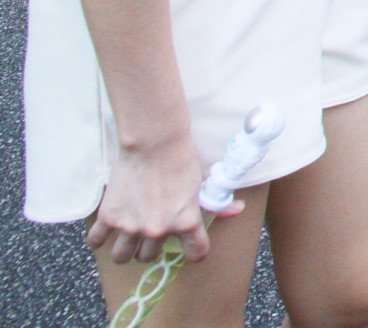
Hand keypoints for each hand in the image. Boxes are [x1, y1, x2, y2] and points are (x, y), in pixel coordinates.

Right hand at [88, 134, 236, 265]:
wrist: (154, 142)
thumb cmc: (181, 160)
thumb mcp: (202, 183)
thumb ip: (216, 202)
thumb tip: (238, 209)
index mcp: (186, 222)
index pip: (196, 253)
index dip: (195, 251)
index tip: (190, 247)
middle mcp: (158, 229)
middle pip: (150, 257)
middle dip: (151, 247)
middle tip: (151, 230)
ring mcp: (131, 226)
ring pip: (123, 257)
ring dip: (127, 249)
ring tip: (129, 234)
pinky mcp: (109, 217)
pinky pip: (96, 242)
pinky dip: (99, 238)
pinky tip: (106, 230)